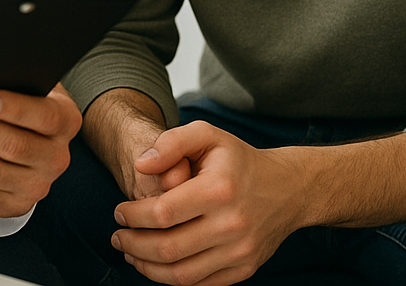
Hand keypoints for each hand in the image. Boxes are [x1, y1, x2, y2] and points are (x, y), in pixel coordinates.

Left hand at [0, 83, 81, 217]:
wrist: (35, 140)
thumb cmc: (24, 102)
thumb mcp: (29, 87)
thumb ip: (13, 82)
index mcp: (65, 121)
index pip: (43, 116)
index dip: (14, 108)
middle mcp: (56, 157)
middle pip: (13, 146)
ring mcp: (37, 186)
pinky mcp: (14, 205)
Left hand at [111, 121, 299, 285]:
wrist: (287, 188)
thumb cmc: (238, 159)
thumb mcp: (207, 135)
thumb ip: (171, 142)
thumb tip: (140, 165)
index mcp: (218, 189)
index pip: (163, 212)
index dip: (133, 216)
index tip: (119, 212)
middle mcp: (231, 225)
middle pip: (168, 248)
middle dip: (133, 245)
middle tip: (118, 237)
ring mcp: (240, 252)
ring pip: (182, 274)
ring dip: (148, 268)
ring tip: (131, 254)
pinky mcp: (244, 269)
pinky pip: (201, 283)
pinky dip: (173, 278)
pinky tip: (157, 264)